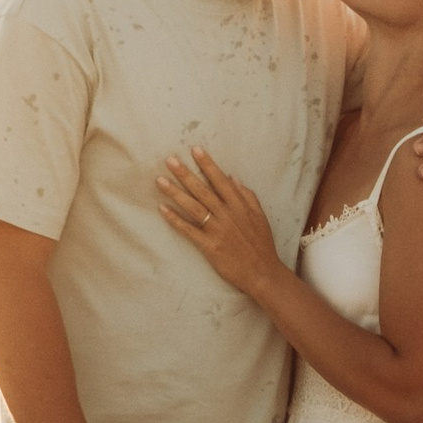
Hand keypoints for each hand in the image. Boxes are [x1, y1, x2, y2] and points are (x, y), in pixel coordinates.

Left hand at [157, 148, 282, 297]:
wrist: (262, 272)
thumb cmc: (262, 244)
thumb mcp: (260, 216)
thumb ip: (247, 196)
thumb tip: (233, 178)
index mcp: (239, 206)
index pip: (220, 180)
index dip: (207, 164)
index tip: (195, 150)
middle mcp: (227, 214)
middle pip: (202, 190)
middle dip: (185, 174)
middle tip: (170, 160)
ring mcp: (217, 230)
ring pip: (193, 207)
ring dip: (175, 193)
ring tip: (160, 180)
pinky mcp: (209, 246)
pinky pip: (189, 230)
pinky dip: (175, 219)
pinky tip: (163, 209)